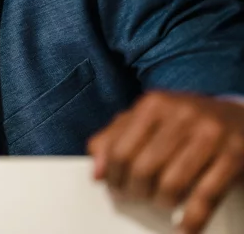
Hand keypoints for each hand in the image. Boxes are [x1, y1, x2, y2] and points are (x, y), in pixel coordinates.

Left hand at [88, 91, 243, 232]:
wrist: (239, 115)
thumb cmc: (185, 120)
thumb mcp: (148, 118)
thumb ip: (115, 137)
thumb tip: (97, 173)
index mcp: (154, 104)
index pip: (120, 150)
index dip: (114, 176)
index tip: (115, 187)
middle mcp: (181, 115)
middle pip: (143, 169)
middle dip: (136, 191)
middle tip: (138, 197)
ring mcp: (210, 134)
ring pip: (171, 184)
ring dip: (161, 202)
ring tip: (161, 203)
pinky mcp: (234, 155)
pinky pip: (206, 196)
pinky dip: (192, 218)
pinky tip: (184, 226)